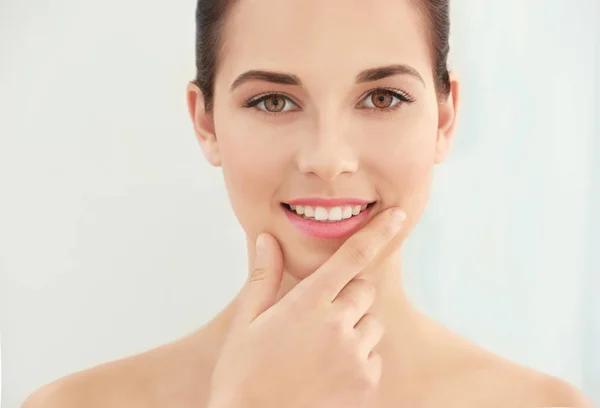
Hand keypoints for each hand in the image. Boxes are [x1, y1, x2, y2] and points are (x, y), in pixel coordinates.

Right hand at [208, 208, 405, 407]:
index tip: (397, 215)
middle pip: (363, 290)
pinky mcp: (366, 383)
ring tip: (321, 351)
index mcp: (307, 303)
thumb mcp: (246, 321)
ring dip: (355, 329)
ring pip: (371, 324)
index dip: (378, 232)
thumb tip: (266, 239)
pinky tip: (329, 374)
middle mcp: (337, 325)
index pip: (352, 257)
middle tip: (318, 319)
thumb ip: (264, 277)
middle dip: (347, 296)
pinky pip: (374, 357)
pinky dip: (359, 360)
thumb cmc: (244, 373)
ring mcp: (354, 356)